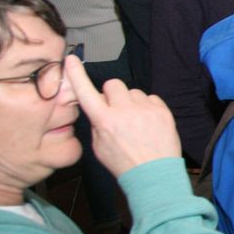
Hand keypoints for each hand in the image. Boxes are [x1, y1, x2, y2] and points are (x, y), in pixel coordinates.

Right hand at [64, 56, 180, 177]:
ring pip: (133, 91)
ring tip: (136, 121)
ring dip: (131, 102)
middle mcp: (124, 111)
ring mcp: (145, 109)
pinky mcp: (162, 111)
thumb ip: (98, 123)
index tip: (71, 59)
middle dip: (112, 94)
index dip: (77, 74)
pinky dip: (147, 106)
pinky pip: (151, 98)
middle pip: (113, 85)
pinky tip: (148, 122)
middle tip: (116, 109)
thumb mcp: (99, 146)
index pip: (86, 92)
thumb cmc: (124, 163)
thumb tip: (101, 107)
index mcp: (104, 120)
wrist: (154, 174)